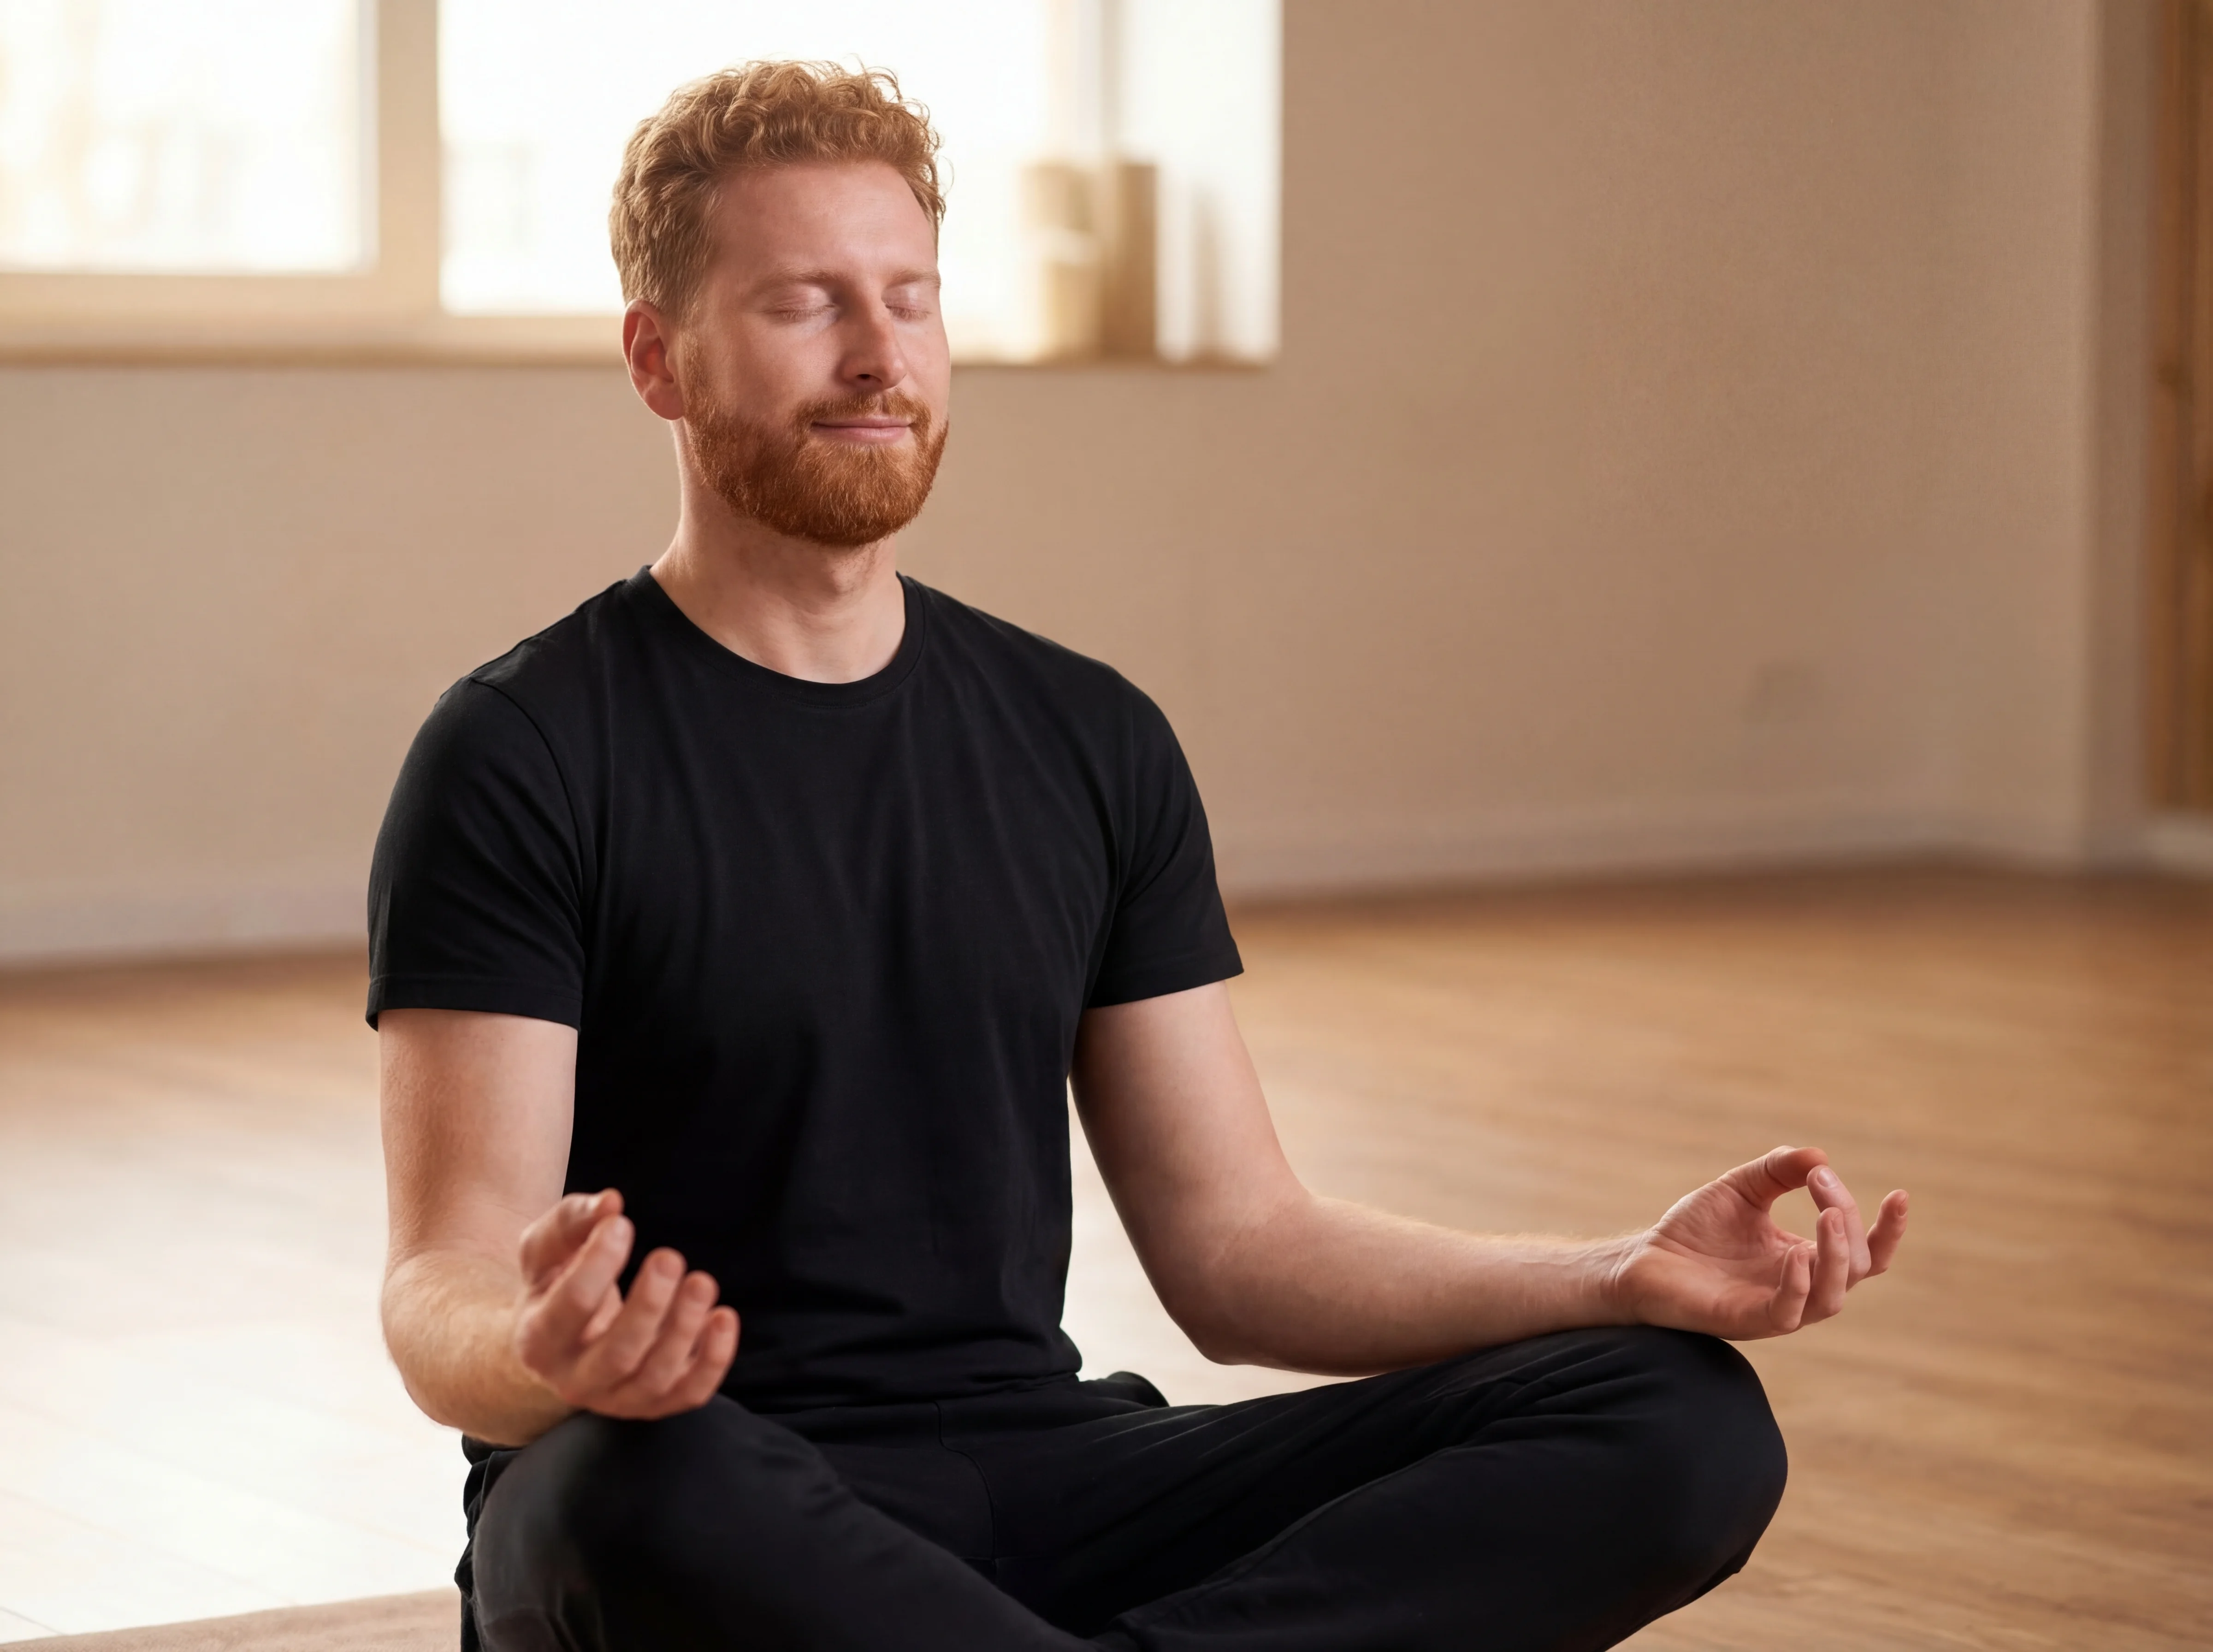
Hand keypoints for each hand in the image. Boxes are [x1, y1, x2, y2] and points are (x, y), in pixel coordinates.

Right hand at [512, 1189, 740, 1417]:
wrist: (562, 1339)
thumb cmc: (556, 1282)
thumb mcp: (547, 1249)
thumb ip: (572, 1221)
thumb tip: (611, 1203)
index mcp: (538, 1339)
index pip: (570, 1307)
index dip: (597, 1264)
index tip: (622, 1224)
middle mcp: (574, 1380)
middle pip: (618, 1355)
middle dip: (649, 1306)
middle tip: (669, 1257)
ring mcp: (617, 1398)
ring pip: (656, 1377)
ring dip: (684, 1329)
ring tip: (701, 1281)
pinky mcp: (656, 1403)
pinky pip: (689, 1393)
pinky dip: (714, 1360)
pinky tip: (723, 1316)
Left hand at [1609, 1146, 1907, 1339]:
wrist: (1643, 1260)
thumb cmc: (1694, 1230)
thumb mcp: (1741, 1188)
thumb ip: (1777, 1170)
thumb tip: (1820, 1156)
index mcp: (1805, 1258)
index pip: (1865, 1253)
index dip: (1888, 1230)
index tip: (1900, 1195)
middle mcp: (1799, 1287)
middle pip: (1854, 1267)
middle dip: (1850, 1224)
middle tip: (1823, 1186)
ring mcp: (1775, 1307)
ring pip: (1831, 1298)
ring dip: (1836, 1257)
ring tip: (1829, 1217)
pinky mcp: (1746, 1321)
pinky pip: (1787, 1314)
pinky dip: (1798, 1286)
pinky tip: (1795, 1256)